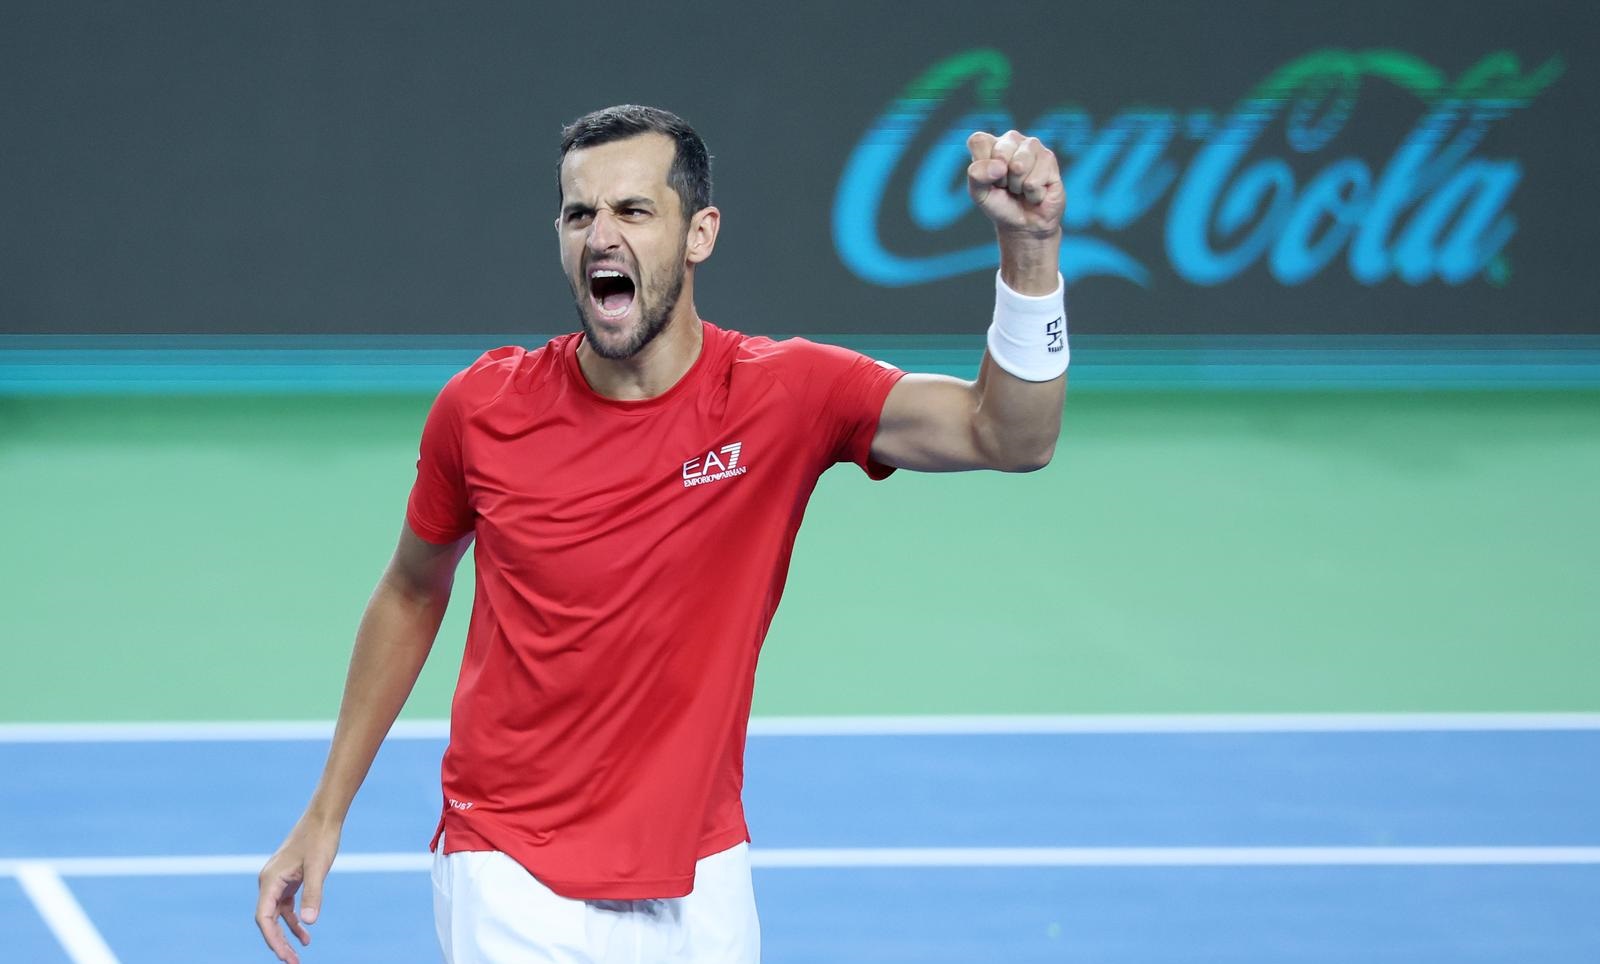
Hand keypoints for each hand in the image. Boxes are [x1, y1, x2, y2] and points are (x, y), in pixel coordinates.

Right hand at [255, 818, 340, 963]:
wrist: (324, 817)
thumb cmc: (320, 839)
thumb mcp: (318, 868)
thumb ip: (313, 894)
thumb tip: (309, 922)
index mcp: (270, 880)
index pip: (265, 918)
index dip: (273, 939)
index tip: (285, 956)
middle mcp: (269, 882)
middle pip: (268, 920)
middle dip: (278, 943)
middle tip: (292, 962)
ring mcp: (278, 881)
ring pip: (277, 916)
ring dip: (286, 935)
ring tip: (298, 954)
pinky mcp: (289, 879)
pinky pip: (286, 907)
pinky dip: (294, 921)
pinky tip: (306, 934)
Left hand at [966, 130, 1064, 238]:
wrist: (1025, 224)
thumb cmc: (1000, 204)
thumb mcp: (979, 193)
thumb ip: (977, 176)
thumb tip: (1000, 165)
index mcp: (990, 143)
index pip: (978, 141)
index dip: (981, 166)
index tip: (989, 179)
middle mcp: (1011, 139)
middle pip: (1000, 153)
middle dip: (1001, 179)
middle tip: (1007, 186)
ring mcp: (1032, 146)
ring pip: (1019, 165)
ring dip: (1018, 186)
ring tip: (1021, 188)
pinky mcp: (1049, 158)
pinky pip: (1034, 180)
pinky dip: (1032, 194)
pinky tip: (1035, 192)